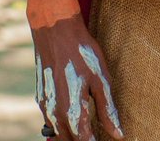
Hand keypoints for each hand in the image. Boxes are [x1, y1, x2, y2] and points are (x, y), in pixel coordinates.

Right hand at [32, 13, 122, 139]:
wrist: (55, 29)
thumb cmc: (81, 52)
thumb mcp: (101, 79)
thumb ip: (108, 109)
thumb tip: (118, 134)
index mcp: (73, 113)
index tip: (107, 139)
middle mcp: (56, 115)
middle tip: (98, 133)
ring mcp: (46, 107)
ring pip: (58, 135)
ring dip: (71, 136)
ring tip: (88, 128)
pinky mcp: (41, 98)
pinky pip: (51, 122)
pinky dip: (62, 126)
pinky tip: (74, 116)